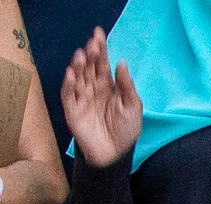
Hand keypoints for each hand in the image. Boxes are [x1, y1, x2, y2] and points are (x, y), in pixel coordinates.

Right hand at [62, 28, 141, 168]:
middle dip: (91, 55)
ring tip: (82, 55)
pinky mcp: (73, 111)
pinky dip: (69, 84)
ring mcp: (82, 99)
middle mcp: (94, 90)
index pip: (103, 65)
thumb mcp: (133, 107)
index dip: (101, 50)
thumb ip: (127, 86)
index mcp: (109, 88)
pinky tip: (72, 74)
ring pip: (78, 79)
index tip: (99, 35)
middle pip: (90, 69)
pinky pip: (68, 95)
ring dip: (78, 66)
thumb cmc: (126, 131)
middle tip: (92, 43)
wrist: (114, 154)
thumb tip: (121, 63)